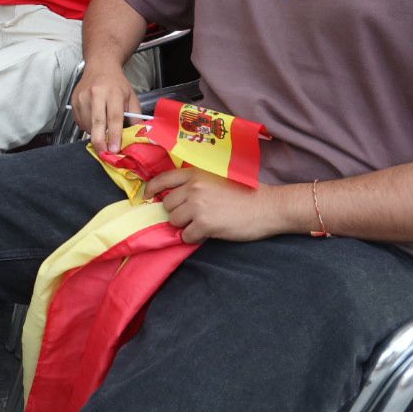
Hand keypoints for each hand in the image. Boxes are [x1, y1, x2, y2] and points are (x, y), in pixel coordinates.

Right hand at [72, 64, 135, 153]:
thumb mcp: (131, 97)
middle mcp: (96, 94)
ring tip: (102, 130)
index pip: (114, 117)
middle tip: (104, 153)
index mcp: (113, 93)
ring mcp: (83, 97)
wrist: (100, 67)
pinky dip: (87, 127)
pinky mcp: (74, 101)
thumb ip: (135, 117)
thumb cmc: (117, 84)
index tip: (115, 149)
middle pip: (97, 122)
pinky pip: (80, 121)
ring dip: (94, 134)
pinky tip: (93, 121)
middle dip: (100, 141)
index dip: (114, 135)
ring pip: (87, 124)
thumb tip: (137, 136)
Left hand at [144, 169, 283, 242]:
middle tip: (193, 215)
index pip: (162, 179)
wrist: (267, 206)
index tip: (146, 197)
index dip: (150, 189)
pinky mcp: (204, 224)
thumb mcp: (217, 178)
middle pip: (167, 204)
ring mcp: (198, 206)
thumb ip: (196, 183)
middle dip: (177, 212)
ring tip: (203, 224)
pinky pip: (186, 236)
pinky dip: (194, 237)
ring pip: (174, 221)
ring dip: (185, 225)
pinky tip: (208, 232)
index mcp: (195, 174)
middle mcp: (193, 187)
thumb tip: (173, 195)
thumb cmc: (245, 193)